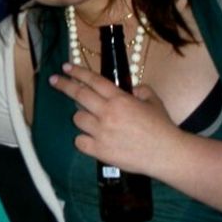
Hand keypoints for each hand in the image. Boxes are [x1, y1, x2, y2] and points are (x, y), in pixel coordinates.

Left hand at [49, 63, 184, 176]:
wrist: (167, 154)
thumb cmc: (162, 126)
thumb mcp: (154, 101)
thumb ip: (141, 90)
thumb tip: (131, 90)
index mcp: (120, 99)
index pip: (93, 81)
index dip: (78, 72)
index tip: (65, 67)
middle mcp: (107, 113)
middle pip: (78, 95)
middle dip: (64, 85)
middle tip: (54, 80)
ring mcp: (101, 132)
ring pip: (77, 118)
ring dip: (82, 117)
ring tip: (92, 120)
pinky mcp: (99, 151)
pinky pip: (80, 141)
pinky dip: (83, 140)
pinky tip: (91, 139)